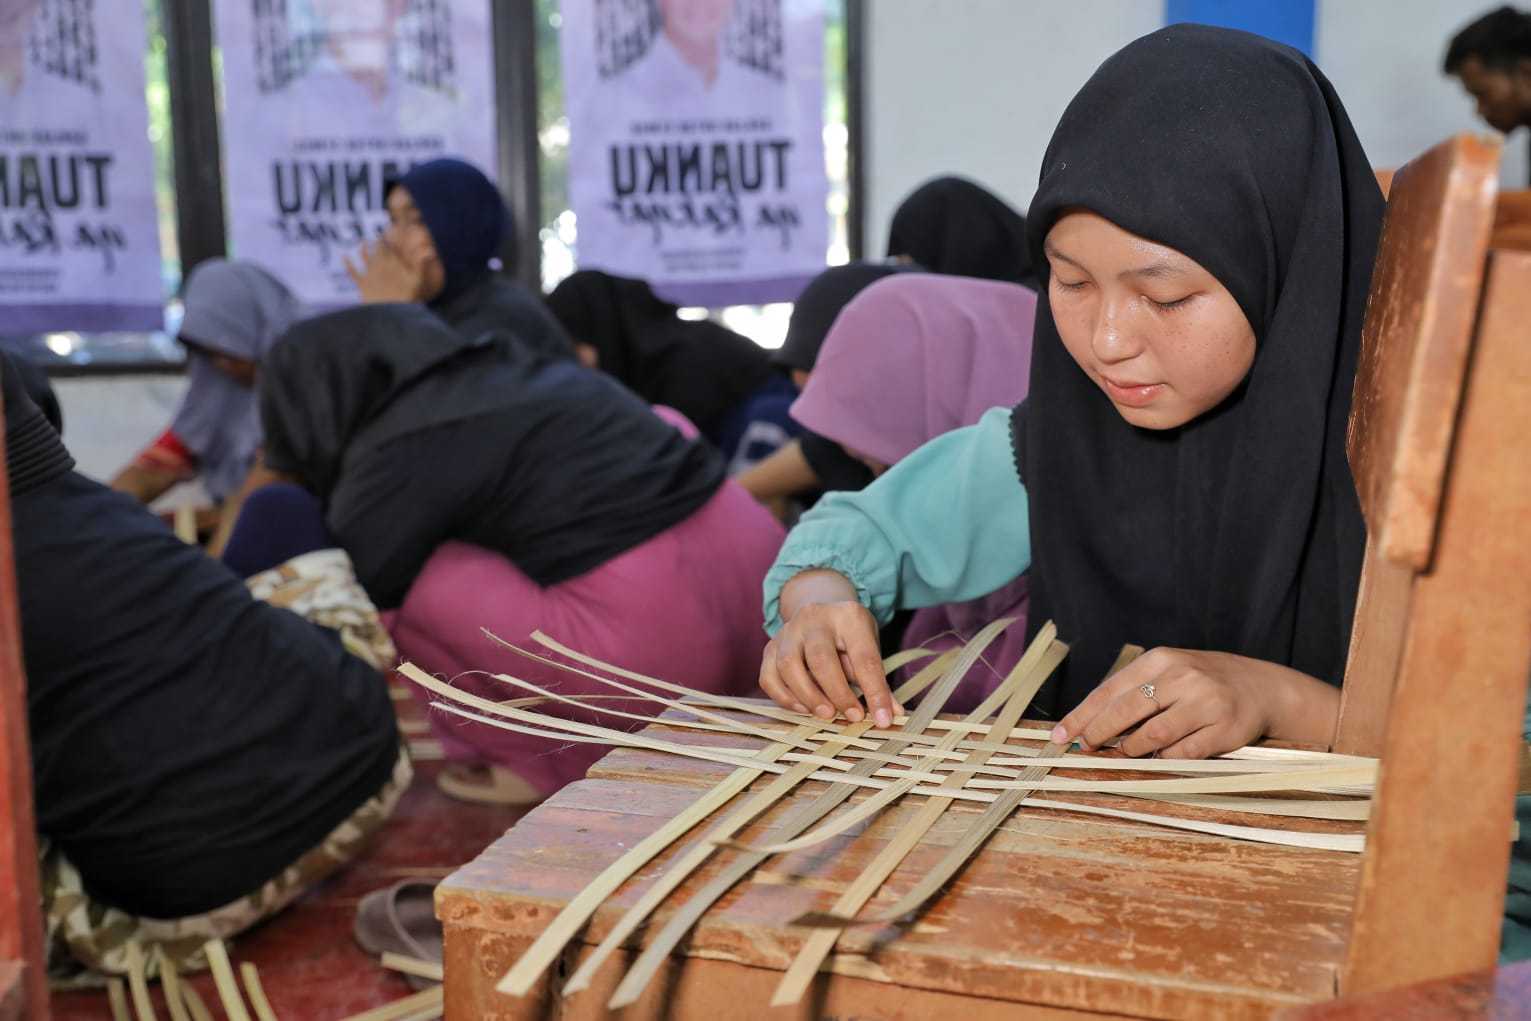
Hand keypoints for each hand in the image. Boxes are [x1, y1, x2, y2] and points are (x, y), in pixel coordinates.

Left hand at [345, 239, 427, 302]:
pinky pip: (353, 272)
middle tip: (376, 236)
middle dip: (376, 242)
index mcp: (392, 263)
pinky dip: (348, 264)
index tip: (387, 232)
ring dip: (363, 249)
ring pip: (365, 258)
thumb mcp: (418, 281)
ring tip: (362, 243)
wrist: (390, 313)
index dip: (387, 239)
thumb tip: (430, 251)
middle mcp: (379, 265)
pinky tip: (344, 257)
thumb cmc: (407, 297)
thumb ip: (422, 265)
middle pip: (377, 250)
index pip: (389, 246)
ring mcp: (370, 274)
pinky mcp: (362, 284)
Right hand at [759, 570, 901, 726]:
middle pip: (820, 658)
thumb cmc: (848, 637)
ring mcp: (788, 631)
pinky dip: (784, 698)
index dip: (875, 691)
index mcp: (848, 616)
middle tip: (853, 717)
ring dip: (808, 696)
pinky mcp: (770, 646)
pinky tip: (803, 709)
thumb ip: (878, 682)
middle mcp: (814, 618)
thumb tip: (891, 715)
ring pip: (788, 666)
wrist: (820, 613)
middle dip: (838, 693)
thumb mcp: (869, 649)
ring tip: (827, 714)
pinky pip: (769, 676)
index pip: (864, 657)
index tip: (883, 720)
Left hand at [1048, 647, 1340, 758]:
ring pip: (1152, 737)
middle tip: (1084, 750)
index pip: (1110, 690)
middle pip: (1127, 712)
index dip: (1082, 715)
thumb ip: (1133, 693)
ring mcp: (1205, 703)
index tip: (1060, 736)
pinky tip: (1156, 760)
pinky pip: (1181, 754)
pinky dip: (1163, 761)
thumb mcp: (1169, 672)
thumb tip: (1087, 726)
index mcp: (1161, 659)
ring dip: (1131, 751)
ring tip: (1123, 754)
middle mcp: (1183, 677)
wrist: (1262, 687)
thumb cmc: (1202, 682)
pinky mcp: (1224, 730)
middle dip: (1099, 734)